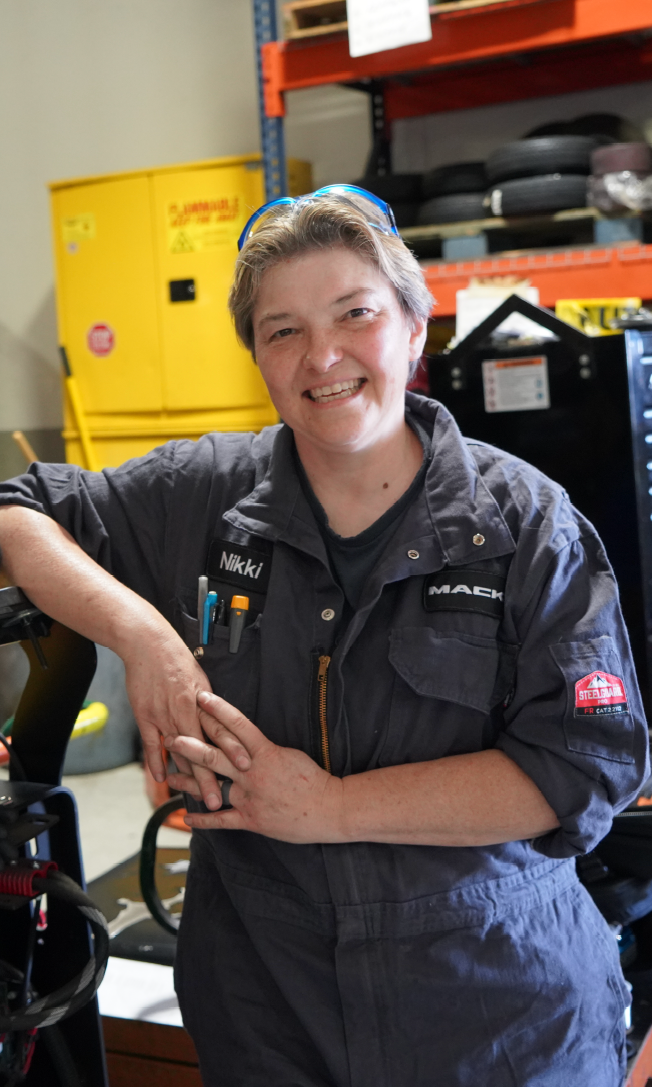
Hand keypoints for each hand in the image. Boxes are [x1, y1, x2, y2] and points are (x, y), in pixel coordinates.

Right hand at [121, 624, 226, 809]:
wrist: (147, 644)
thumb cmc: (176, 659)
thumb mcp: (200, 679)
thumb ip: (209, 704)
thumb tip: (222, 722)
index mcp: (202, 701)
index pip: (220, 731)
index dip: (233, 750)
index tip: (246, 768)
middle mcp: (183, 710)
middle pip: (200, 749)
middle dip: (210, 776)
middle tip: (218, 800)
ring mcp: (162, 714)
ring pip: (176, 751)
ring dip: (185, 776)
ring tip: (194, 797)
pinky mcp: (144, 715)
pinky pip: (150, 743)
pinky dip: (155, 761)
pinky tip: (161, 779)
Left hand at [165, 692, 344, 843]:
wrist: (329, 808)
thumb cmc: (312, 779)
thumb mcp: (289, 754)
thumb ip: (264, 749)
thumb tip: (245, 739)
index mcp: (265, 752)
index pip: (237, 725)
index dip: (218, 710)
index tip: (200, 697)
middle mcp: (252, 773)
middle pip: (215, 754)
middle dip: (189, 745)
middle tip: (169, 737)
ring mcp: (250, 797)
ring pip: (212, 786)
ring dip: (188, 781)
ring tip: (168, 776)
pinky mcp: (252, 819)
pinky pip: (222, 820)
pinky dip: (203, 819)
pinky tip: (187, 816)